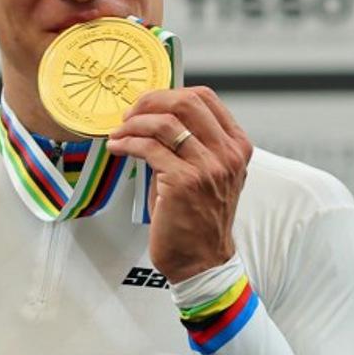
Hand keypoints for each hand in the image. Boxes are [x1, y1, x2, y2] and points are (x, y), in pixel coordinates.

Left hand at [106, 86, 252, 282]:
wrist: (202, 260)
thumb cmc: (199, 218)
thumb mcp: (208, 174)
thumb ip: (191, 144)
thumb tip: (153, 118)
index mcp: (236, 146)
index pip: (205, 98)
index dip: (169, 94)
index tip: (147, 104)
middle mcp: (226, 154)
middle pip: (186, 102)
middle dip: (150, 102)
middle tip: (129, 114)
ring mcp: (207, 167)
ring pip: (165, 123)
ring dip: (133, 124)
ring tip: (119, 133)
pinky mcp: (182, 182)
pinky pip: (148, 148)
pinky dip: (127, 144)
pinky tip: (117, 148)